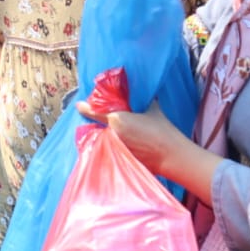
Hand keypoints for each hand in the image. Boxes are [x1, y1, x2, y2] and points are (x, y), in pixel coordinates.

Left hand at [76, 99, 223, 204]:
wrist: (170, 154)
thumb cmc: (162, 129)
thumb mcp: (151, 108)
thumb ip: (139, 101)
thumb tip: (138, 92)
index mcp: (117, 119)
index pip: (95, 112)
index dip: (86, 108)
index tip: (79, 105)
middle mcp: (112, 134)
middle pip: (98, 126)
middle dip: (98, 121)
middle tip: (99, 116)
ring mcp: (115, 148)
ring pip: (104, 137)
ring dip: (105, 133)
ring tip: (112, 130)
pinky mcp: (120, 158)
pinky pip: (111, 148)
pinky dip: (112, 144)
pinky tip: (120, 142)